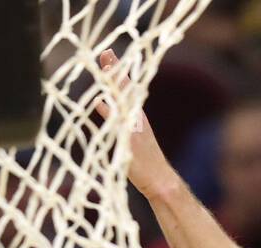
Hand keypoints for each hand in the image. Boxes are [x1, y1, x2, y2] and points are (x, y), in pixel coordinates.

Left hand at [95, 49, 177, 197]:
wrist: (160, 181)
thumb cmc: (146, 164)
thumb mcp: (134, 140)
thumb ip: (121, 126)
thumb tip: (105, 111)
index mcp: (137, 118)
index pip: (126, 90)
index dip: (117, 72)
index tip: (108, 55)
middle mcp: (137, 119)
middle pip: (124, 90)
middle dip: (115, 71)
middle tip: (106, 53)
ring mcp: (134, 129)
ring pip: (122, 102)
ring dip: (113, 85)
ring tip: (105, 69)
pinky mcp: (130, 141)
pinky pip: (117, 124)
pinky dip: (109, 113)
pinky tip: (100, 102)